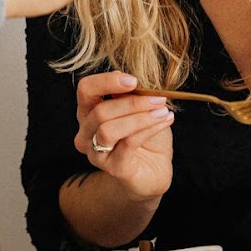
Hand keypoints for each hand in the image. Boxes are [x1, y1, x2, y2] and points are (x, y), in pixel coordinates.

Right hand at [73, 71, 174, 201]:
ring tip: (163, 111)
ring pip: (108, 129)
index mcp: (88, 113)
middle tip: (159, 98)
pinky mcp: (113, 168)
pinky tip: (165, 121)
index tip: (133, 80)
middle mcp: (85, 133)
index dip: (106, 81)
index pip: (86, 90)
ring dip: (139, 117)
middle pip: (99, 111)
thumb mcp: (138, 109)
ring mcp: (96, 153)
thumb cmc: (145, 136)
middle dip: (131, 102)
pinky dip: (149, 128)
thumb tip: (130, 81)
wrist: (154, 170)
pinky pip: (128, 143)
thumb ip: (130, 96)